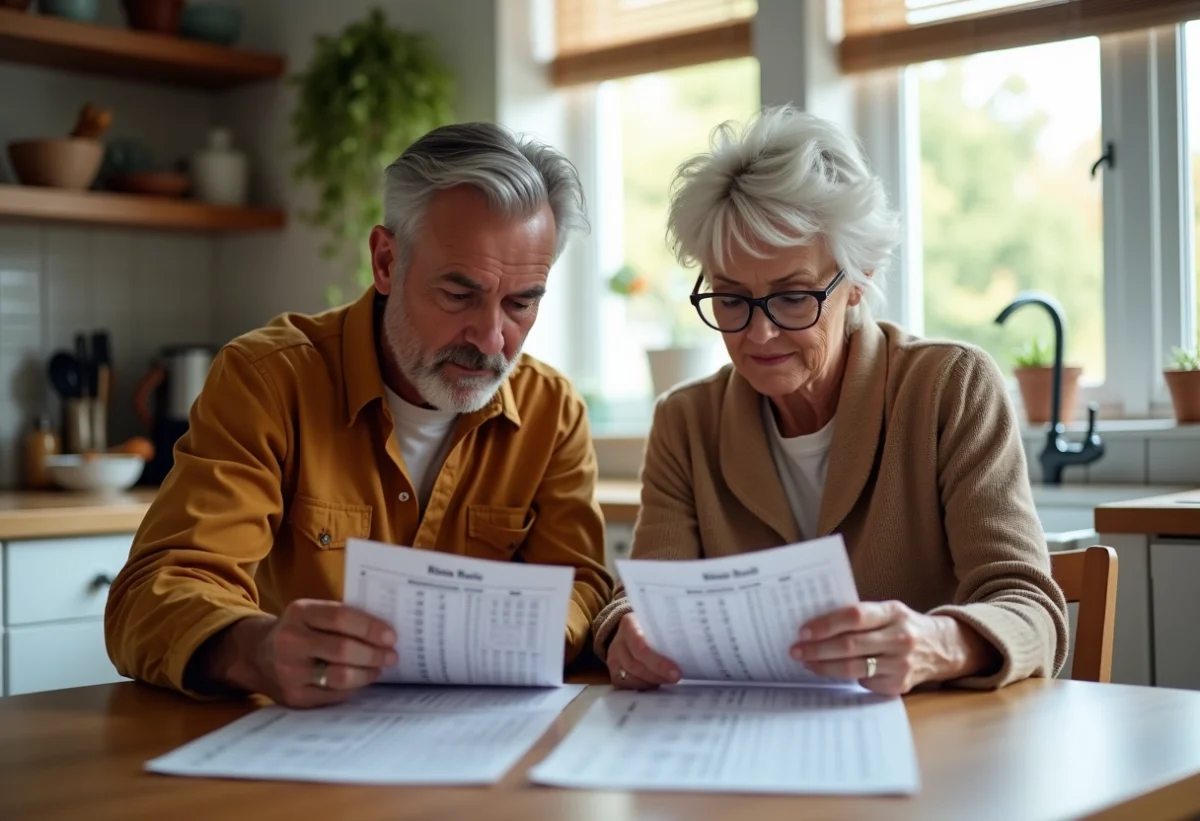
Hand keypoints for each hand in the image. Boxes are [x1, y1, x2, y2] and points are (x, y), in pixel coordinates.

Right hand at [217, 600, 397, 707]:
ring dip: (367, 674)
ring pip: (340, 676)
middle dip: (374, 654)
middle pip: (343, 649)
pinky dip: (353, 688)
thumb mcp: (311, 613)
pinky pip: (333, 695)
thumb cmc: (299, 631)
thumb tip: (385, 632)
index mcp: (299, 613)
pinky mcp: (294, 696)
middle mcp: (290, 641)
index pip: (340, 617)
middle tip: (391, 656)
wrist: (257, 656)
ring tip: (379, 668)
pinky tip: (361, 680)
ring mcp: (290, 672)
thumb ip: (341, 617)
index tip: (391, 636)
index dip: (370, 627)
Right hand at [606, 612, 681, 689]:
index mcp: (629, 624)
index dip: (659, 663)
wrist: (630, 628)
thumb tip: (693, 649)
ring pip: (632, 678)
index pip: (641, 646)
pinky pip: (627, 686)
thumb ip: (668, 633)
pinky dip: (643, 687)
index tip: (677, 673)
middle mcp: (618, 642)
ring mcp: (613, 658)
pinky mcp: (613, 672)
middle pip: (636, 665)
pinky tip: (655, 685)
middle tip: (676, 678)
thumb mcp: (657, 622)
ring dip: (652, 682)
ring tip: (667, 680)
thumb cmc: (650, 626)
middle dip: (658, 675)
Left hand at [791, 601, 997, 695]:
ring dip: (824, 666)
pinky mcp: (899, 685)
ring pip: (853, 668)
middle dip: (817, 649)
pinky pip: (863, 682)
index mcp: (894, 612)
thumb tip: (815, 624)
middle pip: (850, 645)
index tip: (803, 630)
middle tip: (795, 650)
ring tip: (805, 661)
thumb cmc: (903, 626)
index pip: (855, 616)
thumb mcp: (888, 611)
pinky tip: (830, 671)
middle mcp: (900, 638)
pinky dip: (844, 677)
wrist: (942, 648)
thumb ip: (860, 616)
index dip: (826, 624)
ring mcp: (901, 664)